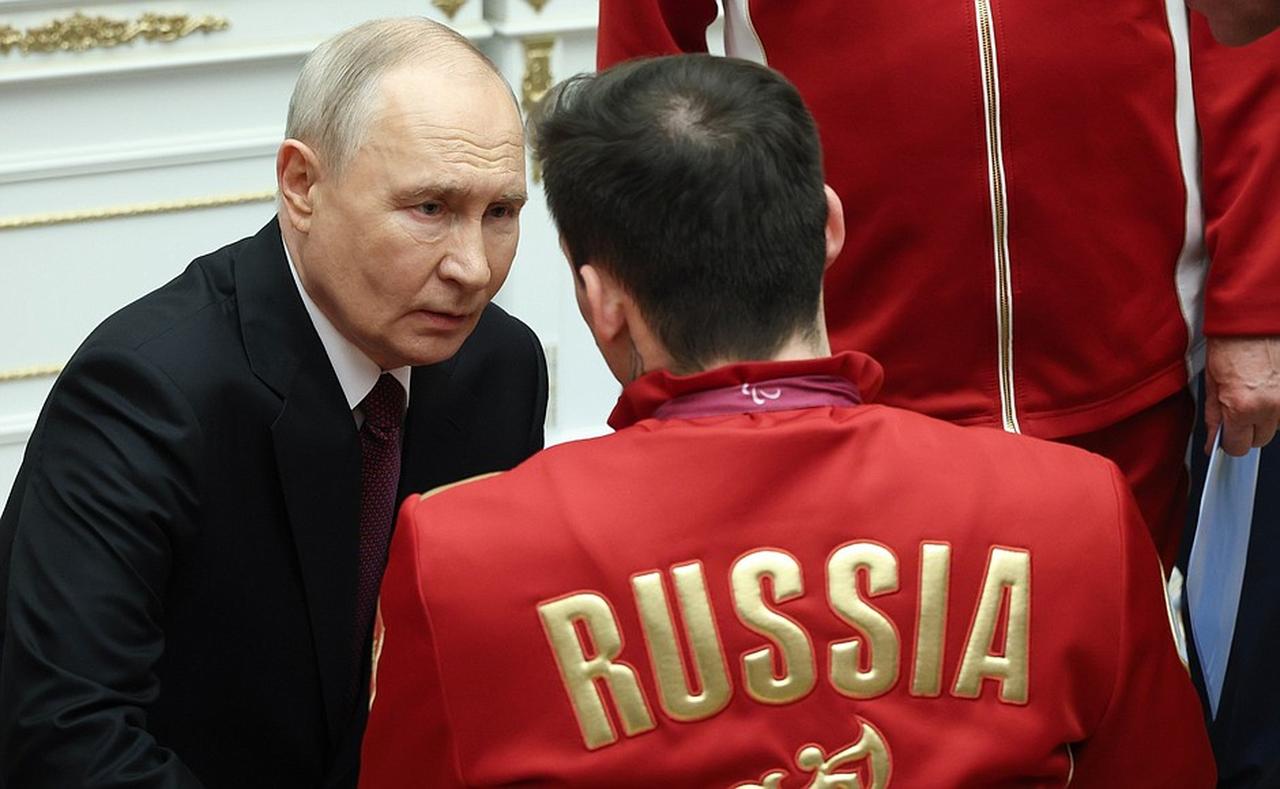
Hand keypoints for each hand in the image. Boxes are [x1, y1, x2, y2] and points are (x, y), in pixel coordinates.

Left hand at [1204, 335, 1279, 455]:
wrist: (1253, 318)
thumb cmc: (1230, 343)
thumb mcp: (1212, 383)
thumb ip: (1214, 417)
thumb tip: (1213, 440)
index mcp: (1244, 407)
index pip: (1239, 447)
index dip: (1229, 442)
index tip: (1227, 434)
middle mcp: (1272, 406)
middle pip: (1261, 440)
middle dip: (1248, 430)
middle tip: (1238, 410)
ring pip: (1278, 424)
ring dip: (1266, 416)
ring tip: (1254, 392)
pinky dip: (1277, 403)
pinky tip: (1267, 386)